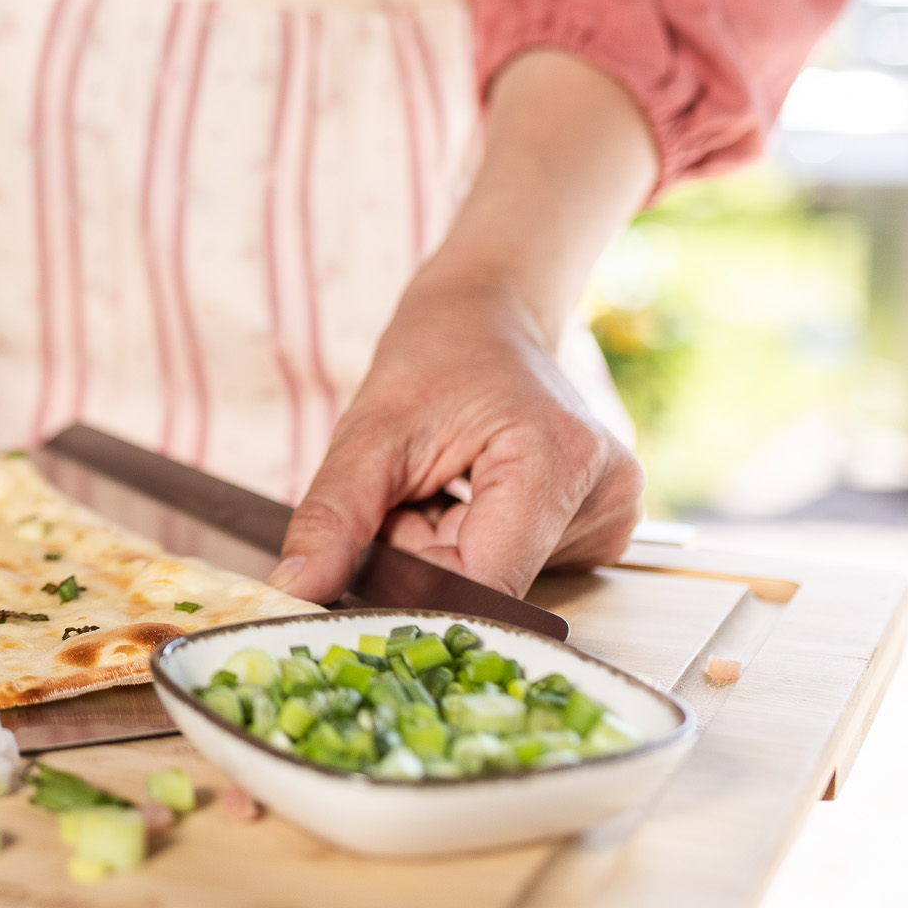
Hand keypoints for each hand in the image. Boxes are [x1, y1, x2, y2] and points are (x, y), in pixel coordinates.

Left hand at [271, 270, 644, 601]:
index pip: (485, 582)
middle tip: (409, 493)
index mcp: (560, 460)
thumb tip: (296, 589)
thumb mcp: (369, 432)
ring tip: (440, 483)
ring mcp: (611, 515)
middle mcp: (605, 495)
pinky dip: (472, 543)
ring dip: (443, 548)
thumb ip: (333, 517)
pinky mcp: (601, 529)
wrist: (485, 319)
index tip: (366, 563)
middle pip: (489, 583)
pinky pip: (515, 567)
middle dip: (425, 555)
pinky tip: (467, 496)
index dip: (415, 589)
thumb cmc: (436, 358)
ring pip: (496, 580)